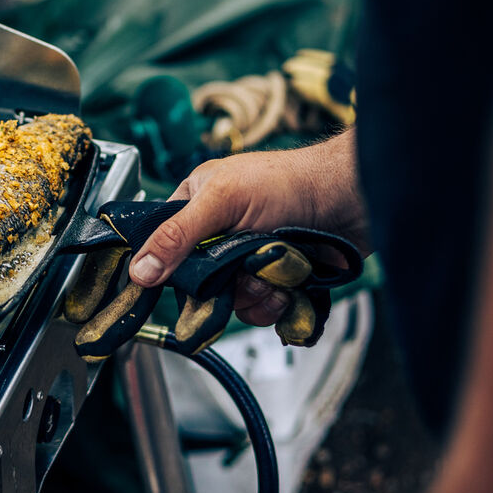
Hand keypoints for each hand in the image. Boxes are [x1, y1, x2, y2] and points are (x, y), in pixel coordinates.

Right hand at [127, 129, 367, 327]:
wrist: (352, 199)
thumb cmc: (289, 181)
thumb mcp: (222, 201)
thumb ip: (177, 236)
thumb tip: (140, 270)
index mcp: (199, 205)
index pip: (167, 248)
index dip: (174, 271)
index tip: (188, 284)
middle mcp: (222, 235)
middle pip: (204, 285)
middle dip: (228, 286)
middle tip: (246, 272)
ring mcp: (251, 259)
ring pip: (235, 302)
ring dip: (259, 296)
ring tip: (277, 274)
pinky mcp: (280, 279)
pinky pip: (266, 311)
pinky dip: (280, 305)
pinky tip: (292, 286)